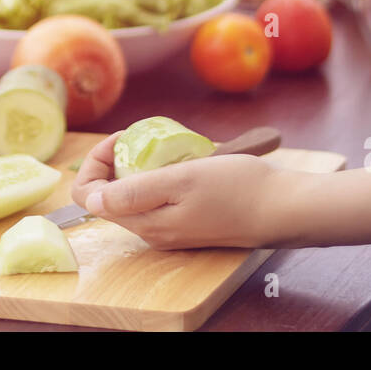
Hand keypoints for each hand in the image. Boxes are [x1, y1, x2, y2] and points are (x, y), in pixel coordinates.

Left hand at [71, 133, 288, 249]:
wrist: (282, 207)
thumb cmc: (236, 189)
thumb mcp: (182, 180)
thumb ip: (135, 192)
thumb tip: (92, 200)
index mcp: (145, 222)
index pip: (88, 197)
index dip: (94, 163)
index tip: (121, 139)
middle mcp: (152, 231)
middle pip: (108, 195)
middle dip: (115, 162)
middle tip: (141, 138)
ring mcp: (170, 229)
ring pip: (132, 196)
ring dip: (137, 167)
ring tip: (163, 146)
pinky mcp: (187, 223)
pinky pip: (156, 198)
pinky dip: (158, 176)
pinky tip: (181, 161)